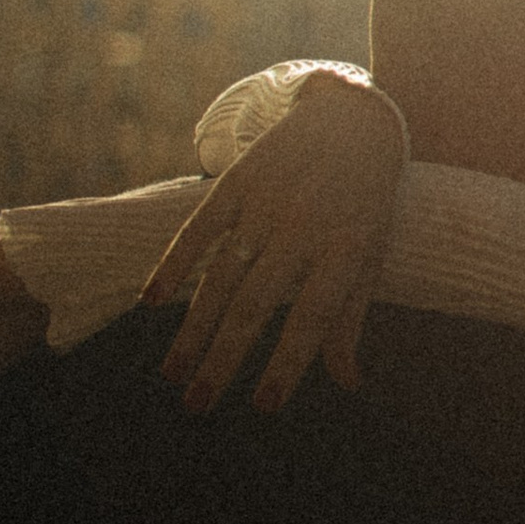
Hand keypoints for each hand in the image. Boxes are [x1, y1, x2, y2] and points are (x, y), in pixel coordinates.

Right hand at [143, 70, 404, 415]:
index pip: (312, 318)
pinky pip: (199, 228)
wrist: (354, 116)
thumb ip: (350, 317)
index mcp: (346, 247)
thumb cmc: (367, 199)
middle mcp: (304, 226)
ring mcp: (268, 201)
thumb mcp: (372, 253)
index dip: (288, 364)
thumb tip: (348, 383)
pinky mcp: (240, 179)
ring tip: (172, 374)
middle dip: (223, 359)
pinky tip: (152, 303)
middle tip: (197, 406)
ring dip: (193, 328)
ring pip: (222, 276)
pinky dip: (174, 264)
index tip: (263, 407)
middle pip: (256, 305)